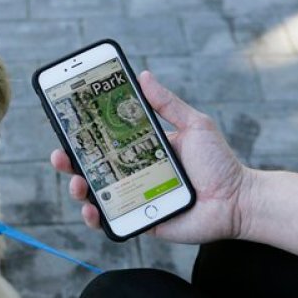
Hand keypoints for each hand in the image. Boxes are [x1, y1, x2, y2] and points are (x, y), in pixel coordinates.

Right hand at [51, 71, 251, 243]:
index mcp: (140, 150)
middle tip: (60, 156)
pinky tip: (92, 209)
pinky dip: (95, 217)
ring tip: (77, 184)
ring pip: (95, 195)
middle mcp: (132, 174)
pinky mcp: (140, 221)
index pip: (104, 141)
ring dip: (78, 189)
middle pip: (91, 168)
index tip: (66, 126)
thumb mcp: (194, 125)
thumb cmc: (218, 163)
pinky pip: (110, 221)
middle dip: (69, 162)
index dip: (82, 136)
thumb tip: (143, 76)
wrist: (238, 201)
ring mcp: (133, 198)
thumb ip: (167, 104)